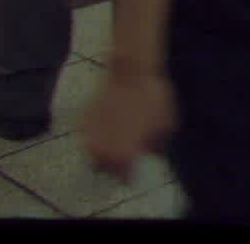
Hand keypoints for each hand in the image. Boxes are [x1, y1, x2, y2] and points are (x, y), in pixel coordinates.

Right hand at [83, 66, 176, 181]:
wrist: (130, 70)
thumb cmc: (151, 97)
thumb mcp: (166, 124)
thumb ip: (158, 144)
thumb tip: (153, 151)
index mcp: (123, 156)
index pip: (125, 179)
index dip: (133, 174)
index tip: (137, 168)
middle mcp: (102, 151)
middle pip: (105, 170)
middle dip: (115, 165)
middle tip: (126, 156)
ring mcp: (89, 135)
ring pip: (93, 154)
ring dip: (103, 151)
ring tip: (115, 141)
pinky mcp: (82, 120)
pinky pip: (88, 136)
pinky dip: (96, 135)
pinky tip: (109, 124)